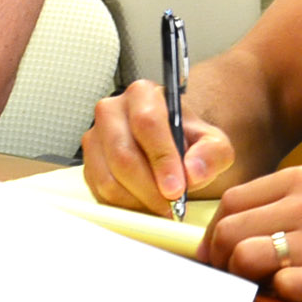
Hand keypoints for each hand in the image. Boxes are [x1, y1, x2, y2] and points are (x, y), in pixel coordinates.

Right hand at [82, 79, 235, 215]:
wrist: (170, 149)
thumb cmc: (188, 143)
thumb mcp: (213, 144)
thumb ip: (211, 154)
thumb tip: (193, 171)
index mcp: (143, 94)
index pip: (147, 123)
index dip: (162, 159)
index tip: (176, 188)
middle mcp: (112, 110)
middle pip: (123, 155)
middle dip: (149, 187)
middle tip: (171, 205)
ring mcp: (95, 137)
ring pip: (108, 178)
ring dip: (137, 200)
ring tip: (161, 206)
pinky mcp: (88, 164)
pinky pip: (100, 192)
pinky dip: (124, 205)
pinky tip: (145, 204)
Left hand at [204, 165, 301, 301]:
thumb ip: (289, 203)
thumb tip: (242, 228)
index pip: (232, 202)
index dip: (215, 233)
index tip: (217, 254)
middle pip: (229, 231)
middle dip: (220, 260)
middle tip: (232, 277)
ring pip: (246, 259)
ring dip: (244, 279)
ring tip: (263, 287)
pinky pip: (284, 289)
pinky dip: (281, 296)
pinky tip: (300, 293)